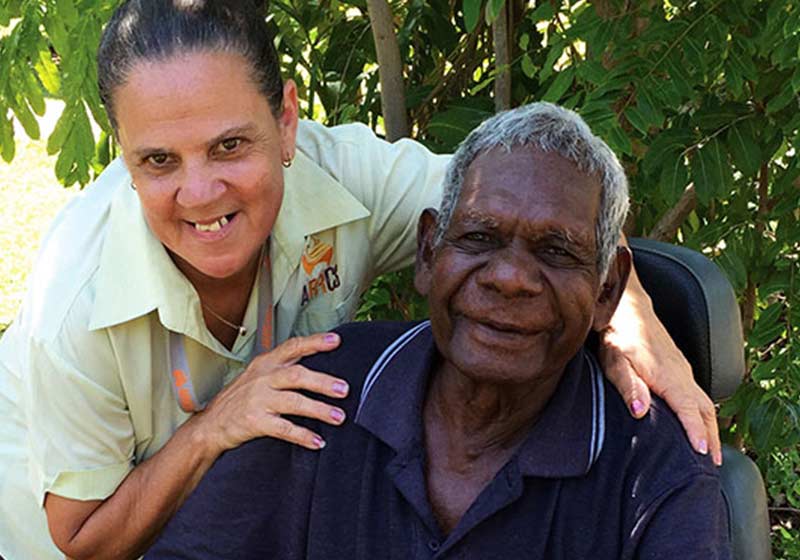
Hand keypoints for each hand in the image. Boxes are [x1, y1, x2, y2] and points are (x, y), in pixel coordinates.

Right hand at [197, 332, 348, 453]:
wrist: (209, 426)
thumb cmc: (239, 399)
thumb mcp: (257, 376)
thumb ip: (283, 368)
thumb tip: (319, 366)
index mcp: (265, 363)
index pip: (292, 347)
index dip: (314, 342)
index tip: (336, 340)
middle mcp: (262, 378)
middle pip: (297, 375)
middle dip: (323, 382)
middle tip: (345, 390)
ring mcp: (258, 400)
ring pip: (294, 402)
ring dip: (319, 410)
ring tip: (339, 417)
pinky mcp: (254, 422)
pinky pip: (284, 428)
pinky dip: (303, 435)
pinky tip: (317, 441)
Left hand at [599, 271, 721, 465]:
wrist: (627, 308)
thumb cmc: (618, 335)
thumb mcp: (615, 360)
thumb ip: (628, 385)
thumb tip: (640, 411)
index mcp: (668, 375)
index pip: (688, 409)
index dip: (696, 433)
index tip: (704, 454)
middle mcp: (681, 374)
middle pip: (704, 410)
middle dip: (711, 437)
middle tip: (712, 464)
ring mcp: (683, 370)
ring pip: (704, 402)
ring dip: (710, 427)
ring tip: (710, 451)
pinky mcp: (679, 367)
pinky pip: (698, 395)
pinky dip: (703, 413)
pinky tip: (697, 423)